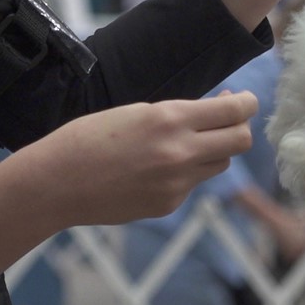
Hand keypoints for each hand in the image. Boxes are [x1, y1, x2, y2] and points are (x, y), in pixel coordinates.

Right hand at [24, 91, 258, 226]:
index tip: (246, 100)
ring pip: (220, 163)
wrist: (56, 183)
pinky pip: (193, 184)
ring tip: (187, 142)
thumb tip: (215, 109)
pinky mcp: (169, 204)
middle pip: (241, 140)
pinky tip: (155, 169)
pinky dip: (185, 173)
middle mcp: (181, 152)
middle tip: (229, 121)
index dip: (247, 103)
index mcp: (171, 119)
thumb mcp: (138, 112)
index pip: (234, 110)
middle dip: (240, 127)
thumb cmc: (89, 138)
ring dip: (214, 150)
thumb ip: (179, 114)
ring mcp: (177, 183)